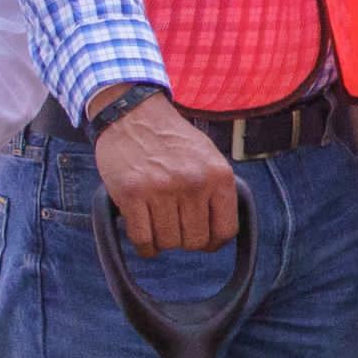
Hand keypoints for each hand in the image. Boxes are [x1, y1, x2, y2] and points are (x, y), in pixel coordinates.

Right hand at [94, 93, 238, 253]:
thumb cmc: (171, 139)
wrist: (133, 112)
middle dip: (184, 239)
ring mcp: (161, 188)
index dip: (213, 242)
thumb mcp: (208, 157)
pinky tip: (143, 233)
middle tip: (174, 225)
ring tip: (157, 222)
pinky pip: (143, 239)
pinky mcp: (132, 193)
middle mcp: (193, 182)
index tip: (203, 239)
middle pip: (195, 241)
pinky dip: (144, 245)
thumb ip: (217, 191)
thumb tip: (220, 233)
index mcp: (218, 175)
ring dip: (162, 240)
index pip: (226, 231)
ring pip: (168, 243)